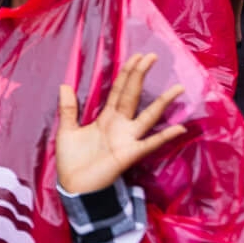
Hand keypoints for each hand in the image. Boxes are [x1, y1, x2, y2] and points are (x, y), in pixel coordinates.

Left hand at [55, 53, 186, 195]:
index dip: (127, 73)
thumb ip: (68, 109)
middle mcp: (120, 125)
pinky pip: (150, 143)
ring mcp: (127, 138)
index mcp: (106, 118)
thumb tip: (65, 85)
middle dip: (141, 76)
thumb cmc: (72, 161)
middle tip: (152, 56)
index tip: (137, 57)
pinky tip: (179, 127)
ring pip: (148, 116)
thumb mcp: (67, 131)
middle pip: (132, 95)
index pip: (119, 90)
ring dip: (162, 102)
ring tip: (178, 88)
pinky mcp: (130, 154)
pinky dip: (165, 136)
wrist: (75, 186)